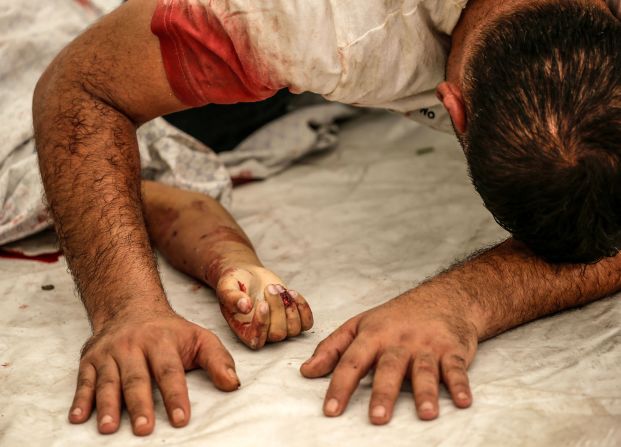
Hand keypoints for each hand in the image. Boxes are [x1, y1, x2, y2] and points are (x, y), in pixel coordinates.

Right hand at [69, 310, 238, 435]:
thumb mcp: (199, 338)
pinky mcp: (90, 359)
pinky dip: (80, 400)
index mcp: (162, 341)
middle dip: (140, 405)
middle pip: (137, 378)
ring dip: (107, 406)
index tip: (182, 419)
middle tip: (144, 429)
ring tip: (109, 428)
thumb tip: (233, 385)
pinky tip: (78, 418)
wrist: (131, 307)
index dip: (176, 395)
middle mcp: (134, 346)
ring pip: (109, 381)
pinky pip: (84, 381)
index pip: (170, 370)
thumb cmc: (170, 332)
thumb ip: (218, 360)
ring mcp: (110, 353)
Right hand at [216, 264, 313, 348]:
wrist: (247, 275)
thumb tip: (245, 307)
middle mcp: (264, 333)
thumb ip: (232, 297)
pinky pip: (307, 323)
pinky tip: (292, 292)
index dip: (262, 325)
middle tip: (269, 288)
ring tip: (278, 288)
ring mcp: (281, 327)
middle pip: (278, 333)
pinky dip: (303, 308)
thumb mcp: (226, 286)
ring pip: (294, 329)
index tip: (261, 303)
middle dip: (277, 309)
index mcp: (245, 331)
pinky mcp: (293, 318)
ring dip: (290, 307)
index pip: (257, 340)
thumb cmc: (234, 283)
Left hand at [300, 292, 477, 423]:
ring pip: (424, 370)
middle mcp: (399, 340)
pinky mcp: (453, 349)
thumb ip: (333, 348)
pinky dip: (460, 384)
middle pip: (389, 367)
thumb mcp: (360, 325)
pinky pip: (456, 368)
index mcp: (373, 334)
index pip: (352, 361)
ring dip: (426, 392)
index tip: (330, 410)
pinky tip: (463, 401)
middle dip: (383, 393)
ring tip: (426, 414)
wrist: (443, 298)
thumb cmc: (396, 317)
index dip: (340, 386)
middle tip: (377, 418)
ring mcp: (427, 345)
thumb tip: (306, 371)